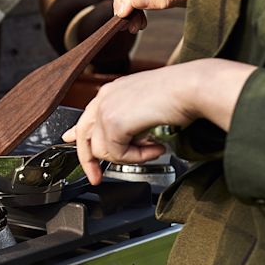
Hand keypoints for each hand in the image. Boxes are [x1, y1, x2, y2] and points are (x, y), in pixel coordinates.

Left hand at [62, 59, 255, 183]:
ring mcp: (107, 109)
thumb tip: (123, 142)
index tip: (69, 144)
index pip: (85, 117)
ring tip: (152, 148)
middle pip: (84, 138)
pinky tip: (155, 147)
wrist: (194, 86)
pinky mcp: (114, 122)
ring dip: (130, 157)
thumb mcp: (148, 107)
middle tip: (97, 178)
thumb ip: (129, 122)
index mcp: (112, 91)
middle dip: (90, 162)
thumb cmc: (182, 94)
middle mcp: (105, 98)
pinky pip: (117, 155)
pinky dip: (137, 157)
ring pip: (103, 151)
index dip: (76, 135)